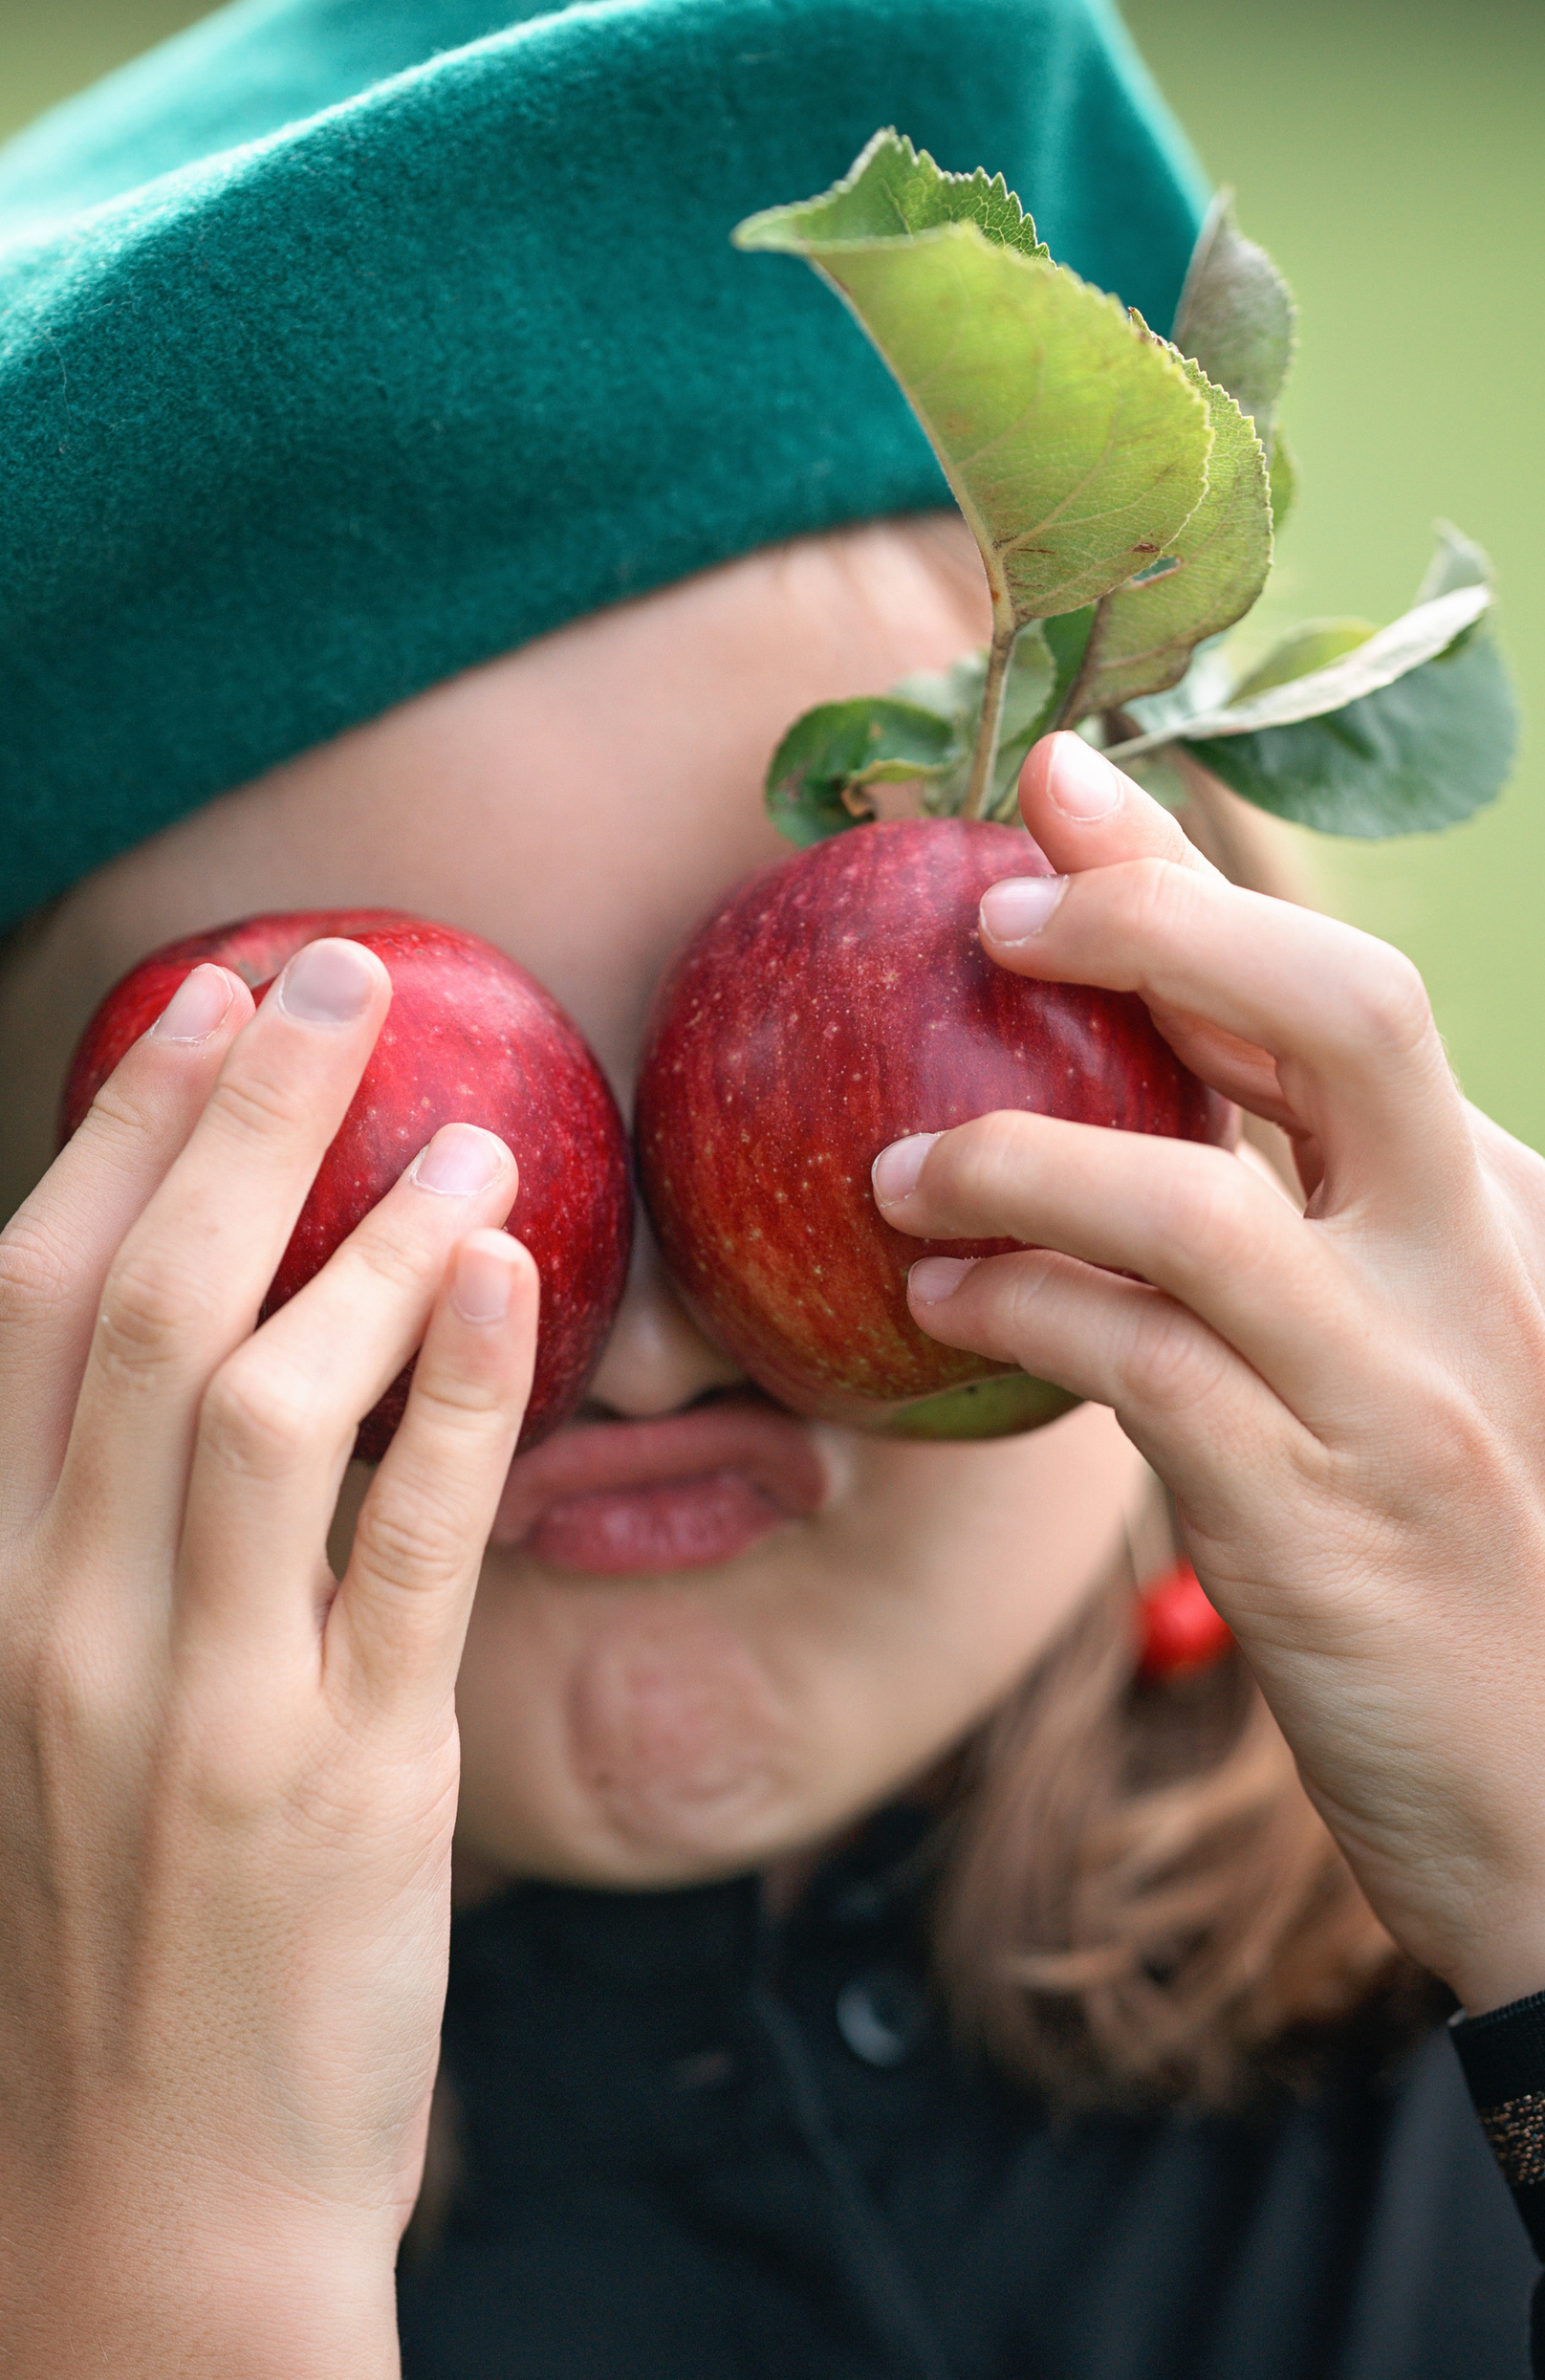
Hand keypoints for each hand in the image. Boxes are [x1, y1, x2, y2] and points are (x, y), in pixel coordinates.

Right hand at [0, 937, 537, 2379]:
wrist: (146, 2220)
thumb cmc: (105, 1967)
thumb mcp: (26, 1743)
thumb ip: (66, 1554)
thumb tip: (144, 1371)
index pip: (28, 1303)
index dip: (121, 1131)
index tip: (204, 1008)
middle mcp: (54, 1635)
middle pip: (140, 1300)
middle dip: (240, 1112)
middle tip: (340, 974)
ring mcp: (192, 1709)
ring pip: (262, 1393)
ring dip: (369, 1229)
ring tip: (467, 1125)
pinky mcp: (344, 1785)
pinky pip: (406, 1541)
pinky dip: (458, 1390)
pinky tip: (512, 1284)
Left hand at [873, 729, 1544, 2014]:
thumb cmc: (1467, 1589)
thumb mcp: (1417, 1378)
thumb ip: (1306, 1253)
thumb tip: (1127, 1145)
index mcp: (1498, 1214)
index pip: (1342, 1004)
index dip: (1190, 884)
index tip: (1062, 790)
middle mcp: (1479, 1269)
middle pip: (1337, 1017)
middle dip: (1151, 926)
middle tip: (984, 908)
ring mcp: (1411, 1391)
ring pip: (1205, 1200)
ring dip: (1024, 1153)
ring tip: (895, 1163)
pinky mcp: (1326, 1520)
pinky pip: (1144, 1371)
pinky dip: (1025, 1311)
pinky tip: (939, 1304)